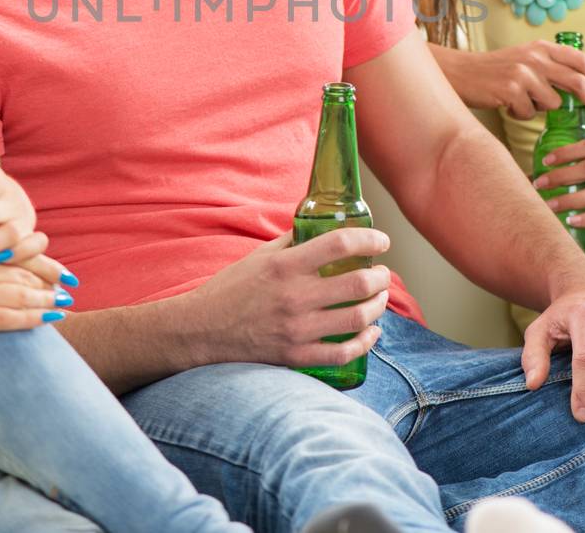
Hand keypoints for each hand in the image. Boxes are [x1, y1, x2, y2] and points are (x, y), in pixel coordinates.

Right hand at [0, 186, 66, 332]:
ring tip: (64, 305)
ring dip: (46, 301)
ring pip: (22, 296)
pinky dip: (31, 319)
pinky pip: (7, 319)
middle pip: (25, 273)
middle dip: (49, 281)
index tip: (57, 266)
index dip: (39, 259)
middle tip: (71, 287)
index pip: (16, 250)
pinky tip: (47, 320)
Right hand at [184, 229, 393, 368]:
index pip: (340, 244)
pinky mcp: (295, 356)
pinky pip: (342, 353)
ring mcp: (296, 329)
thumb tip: (322, 228)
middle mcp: (294, 296)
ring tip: (380, 298)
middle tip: (382, 273)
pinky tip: (371, 332)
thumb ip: (292, 242)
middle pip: (357, 284)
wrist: (201, 330)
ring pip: (357, 319)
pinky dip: (365, 343)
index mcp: (285, 265)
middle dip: (381, 277)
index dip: (370, 240)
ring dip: (378, 306)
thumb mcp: (259, 256)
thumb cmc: (231, 289)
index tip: (381, 242)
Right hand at [454, 42, 584, 119]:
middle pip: (578, 82)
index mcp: (541, 47)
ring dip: (543, 110)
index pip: (581, 60)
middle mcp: (535, 57)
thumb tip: (578, 88)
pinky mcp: (511, 90)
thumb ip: (548, 66)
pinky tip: (507, 106)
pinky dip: (521, 115)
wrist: (461, 72)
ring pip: (554, 103)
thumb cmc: (495, 70)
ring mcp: (523, 74)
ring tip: (524, 103)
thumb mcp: (524, 58)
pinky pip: (529, 113)